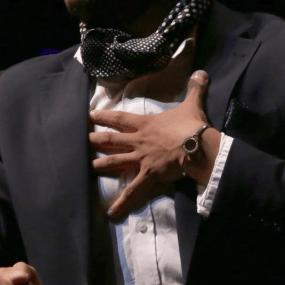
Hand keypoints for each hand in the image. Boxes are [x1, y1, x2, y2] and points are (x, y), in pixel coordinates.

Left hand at [89, 69, 211, 217]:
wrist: (197, 146)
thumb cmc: (192, 125)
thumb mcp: (192, 104)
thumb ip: (194, 88)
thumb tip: (202, 72)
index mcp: (145, 124)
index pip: (119, 118)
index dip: (104, 116)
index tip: (90, 115)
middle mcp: (138, 141)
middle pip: (110, 140)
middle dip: (95, 140)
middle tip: (82, 140)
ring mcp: (140, 159)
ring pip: (114, 162)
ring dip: (99, 165)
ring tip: (87, 168)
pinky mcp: (148, 175)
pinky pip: (132, 191)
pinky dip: (122, 202)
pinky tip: (111, 212)